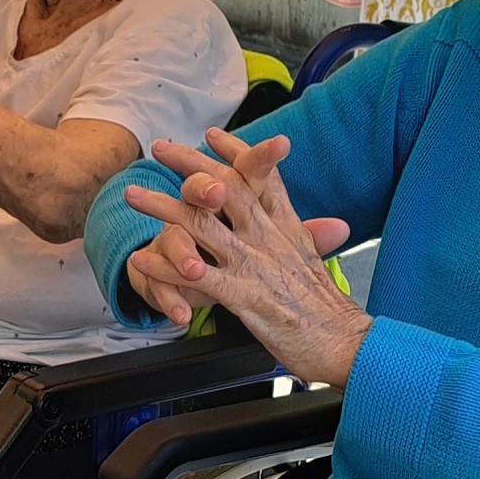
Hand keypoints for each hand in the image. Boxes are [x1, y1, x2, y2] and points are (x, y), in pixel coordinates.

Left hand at [124, 127, 365, 386]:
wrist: (346, 344)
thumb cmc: (330, 312)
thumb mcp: (319, 264)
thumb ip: (315, 239)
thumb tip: (333, 224)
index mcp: (288, 229)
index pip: (262, 180)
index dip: (237, 154)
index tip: (214, 135)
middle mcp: (269, 239)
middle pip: (225, 190)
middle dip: (189, 166)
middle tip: (159, 147)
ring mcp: (255, 266)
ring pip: (203, 227)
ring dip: (163, 208)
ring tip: (133, 195)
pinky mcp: (245, 297)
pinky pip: (198, 277)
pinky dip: (167, 268)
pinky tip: (141, 261)